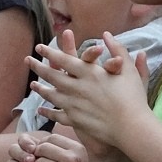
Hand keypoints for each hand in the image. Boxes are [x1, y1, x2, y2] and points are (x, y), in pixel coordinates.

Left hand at [27, 31, 148, 153]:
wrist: (131, 127)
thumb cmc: (133, 97)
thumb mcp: (128, 69)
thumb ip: (118, 49)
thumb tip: (106, 34)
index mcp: (89, 72)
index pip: (64, 59)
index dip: (50, 52)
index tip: (39, 47)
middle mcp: (77, 87)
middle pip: (52, 75)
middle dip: (38, 67)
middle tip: (28, 60)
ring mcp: (74, 104)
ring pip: (51, 94)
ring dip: (40, 88)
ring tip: (33, 84)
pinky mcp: (75, 120)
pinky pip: (57, 114)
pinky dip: (47, 112)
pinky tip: (41, 110)